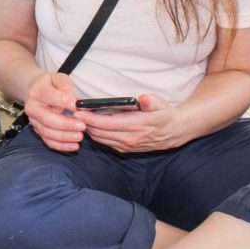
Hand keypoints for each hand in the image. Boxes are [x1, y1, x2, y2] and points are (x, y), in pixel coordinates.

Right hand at [24, 72, 82, 151]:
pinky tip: (74, 146)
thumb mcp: (59, 78)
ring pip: (48, 133)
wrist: (36, 91)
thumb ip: (66, 87)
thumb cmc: (51, 85)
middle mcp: (32, 108)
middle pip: (47, 119)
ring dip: (65, 137)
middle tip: (82, 126)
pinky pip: (48, 141)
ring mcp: (34, 121)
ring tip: (80, 136)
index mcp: (37, 92)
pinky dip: (61, 146)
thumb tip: (75, 102)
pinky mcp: (38, 131)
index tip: (78, 107)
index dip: (65, 102)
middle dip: (66, 124)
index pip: (50, 97)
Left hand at [74, 94, 189, 152]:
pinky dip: (97, 136)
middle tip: (73, 114)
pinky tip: (92, 128)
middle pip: (100, 132)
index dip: (90, 118)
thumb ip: (151, 101)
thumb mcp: (160, 103)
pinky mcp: (126, 149)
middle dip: (85, 124)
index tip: (78, 111)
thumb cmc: (164, 114)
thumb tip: (144, 99)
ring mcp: (127, 145)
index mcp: (135, 125)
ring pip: (101, 140)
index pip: (106, 122)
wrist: (175, 132)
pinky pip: (107, 144)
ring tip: (80, 120)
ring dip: (89, 131)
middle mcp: (129, 138)